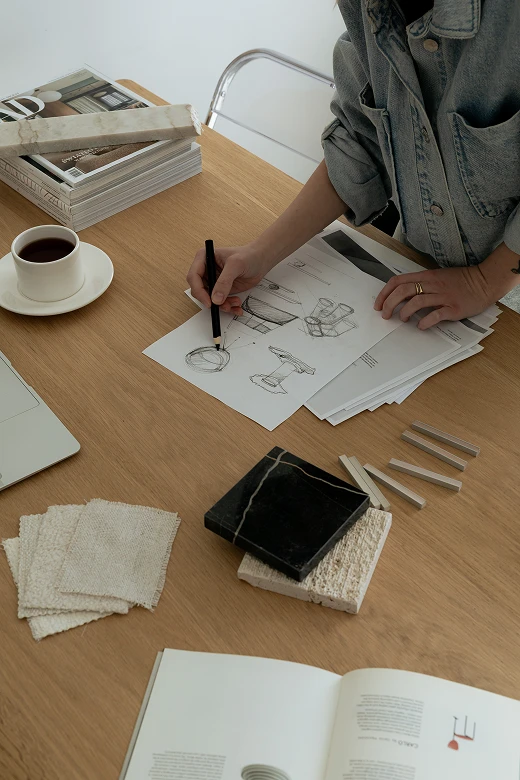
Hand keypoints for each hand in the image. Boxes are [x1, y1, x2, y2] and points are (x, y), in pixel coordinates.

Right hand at [187, 244, 268, 314]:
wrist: (260, 261)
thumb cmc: (248, 255)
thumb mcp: (235, 265)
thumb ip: (224, 282)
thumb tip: (215, 298)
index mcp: (204, 258)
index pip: (194, 276)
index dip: (199, 291)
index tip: (209, 301)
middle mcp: (206, 270)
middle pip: (199, 290)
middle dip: (210, 300)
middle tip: (222, 305)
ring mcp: (214, 281)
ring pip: (210, 299)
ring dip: (222, 305)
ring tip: (234, 303)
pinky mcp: (222, 290)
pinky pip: (220, 302)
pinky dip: (228, 307)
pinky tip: (236, 306)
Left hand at [374, 265, 494, 328]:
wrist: (485, 282)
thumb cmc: (461, 281)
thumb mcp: (438, 277)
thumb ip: (421, 284)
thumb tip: (402, 296)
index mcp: (427, 276)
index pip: (398, 281)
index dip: (384, 293)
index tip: (378, 304)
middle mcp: (433, 285)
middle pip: (403, 291)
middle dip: (389, 303)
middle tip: (385, 315)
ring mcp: (443, 296)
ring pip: (416, 301)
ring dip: (404, 311)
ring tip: (402, 319)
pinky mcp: (453, 308)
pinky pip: (435, 315)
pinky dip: (425, 322)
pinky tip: (421, 326)